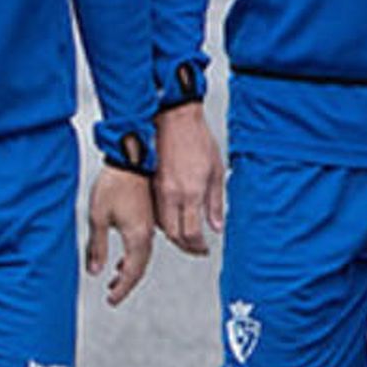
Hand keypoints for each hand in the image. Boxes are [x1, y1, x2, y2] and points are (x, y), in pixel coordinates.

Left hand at [85, 167, 154, 305]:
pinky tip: (125, 254)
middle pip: (140, 267)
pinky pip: (145, 243)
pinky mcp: (150, 215)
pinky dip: (135, 255)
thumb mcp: (98, 217)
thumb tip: (95, 271)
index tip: (112, 299)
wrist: (130, 157)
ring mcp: (151, 224)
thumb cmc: (114, 183)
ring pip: (143, 256)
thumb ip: (97, 247)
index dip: (121, 289)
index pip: (131, 272)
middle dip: (126, 283)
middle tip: (113, 294)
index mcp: (138, 236)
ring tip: (116, 277)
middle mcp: (148, 233)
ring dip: (131, 269)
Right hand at [152, 103, 224, 254]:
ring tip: (185, 235)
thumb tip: (217, 225)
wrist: (173, 118)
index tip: (203, 248)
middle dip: (184, 245)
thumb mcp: (216, 169)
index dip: (197, 246)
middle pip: (174, 234)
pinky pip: (154, 211)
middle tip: (194, 247)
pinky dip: (163, 221)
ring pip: (161, 225)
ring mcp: (157, 190)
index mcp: (191, 191)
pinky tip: (172, 218)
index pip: (191, 232)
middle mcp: (172, 194)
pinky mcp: (149, 184)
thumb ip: (215, 201)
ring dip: (173, 234)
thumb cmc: (196, 138)